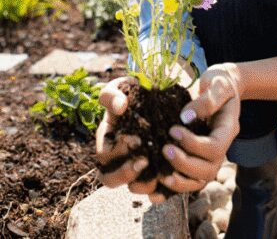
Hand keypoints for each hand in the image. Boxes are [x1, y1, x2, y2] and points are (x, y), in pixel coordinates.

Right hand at [94, 76, 156, 196]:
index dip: (117, 154)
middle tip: (145, 161)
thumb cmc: (133, 92)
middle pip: (111, 180)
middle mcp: (118, 158)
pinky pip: (156, 189)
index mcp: (106, 141)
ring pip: (134, 188)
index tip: (136, 140)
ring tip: (160, 172)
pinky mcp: (156, 171)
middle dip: (126, 174)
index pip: (103, 158)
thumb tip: (120, 106)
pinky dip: (163, 188)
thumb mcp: (119, 87)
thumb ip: (112, 94)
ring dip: (145, 184)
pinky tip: (172, 177)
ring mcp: (136, 166)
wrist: (157, 95)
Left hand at [151, 63, 241, 201]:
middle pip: (208, 170)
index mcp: (227, 130)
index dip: (194, 144)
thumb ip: (205, 100)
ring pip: (198, 181)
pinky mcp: (197, 159)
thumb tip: (185, 117)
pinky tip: (153, 193)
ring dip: (178, 182)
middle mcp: (221, 148)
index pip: (215, 147)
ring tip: (159, 175)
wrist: (221, 86)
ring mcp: (209, 157)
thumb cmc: (219, 82)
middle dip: (184, 164)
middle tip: (164, 150)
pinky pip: (187, 180)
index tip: (173, 130)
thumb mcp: (217, 83)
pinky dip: (171, 190)